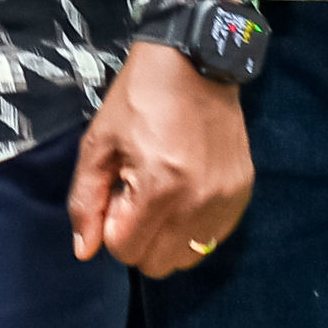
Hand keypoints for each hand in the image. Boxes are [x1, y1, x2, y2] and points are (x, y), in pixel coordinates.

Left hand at [70, 39, 254, 277]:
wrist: (195, 63)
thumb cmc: (137, 98)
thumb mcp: (98, 143)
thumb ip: (86, 200)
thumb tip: (85, 251)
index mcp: (158, 189)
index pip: (125, 251)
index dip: (111, 228)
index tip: (115, 194)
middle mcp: (197, 204)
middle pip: (157, 264)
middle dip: (137, 239)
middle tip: (135, 196)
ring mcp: (225, 202)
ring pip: (187, 258)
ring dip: (166, 238)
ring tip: (161, 195)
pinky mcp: (242, 195)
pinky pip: (213, 238)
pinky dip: (192, 227)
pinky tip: (185, 192)